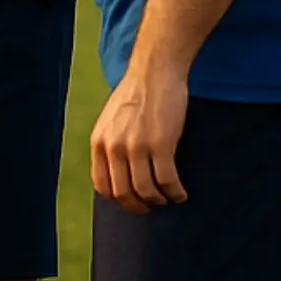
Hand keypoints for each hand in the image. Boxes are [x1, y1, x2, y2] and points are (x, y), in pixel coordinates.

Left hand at [90, 64, 190, 213]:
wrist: (153, 73)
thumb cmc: (135, 96)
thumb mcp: (110, 121)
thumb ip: (110, 144)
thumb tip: (117, 172)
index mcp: (99, 143)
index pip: (102, 185)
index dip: (118, 200)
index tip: (132, 202)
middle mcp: (114, 147)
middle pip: (123, 193)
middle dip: (139, 206)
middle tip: (152, 207)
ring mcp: (136, 146)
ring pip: (147, 190)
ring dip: (159, 200)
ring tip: (168, 198)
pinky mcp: (161, 144)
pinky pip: (167, 180)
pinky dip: (175, 192)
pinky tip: (181, 193)